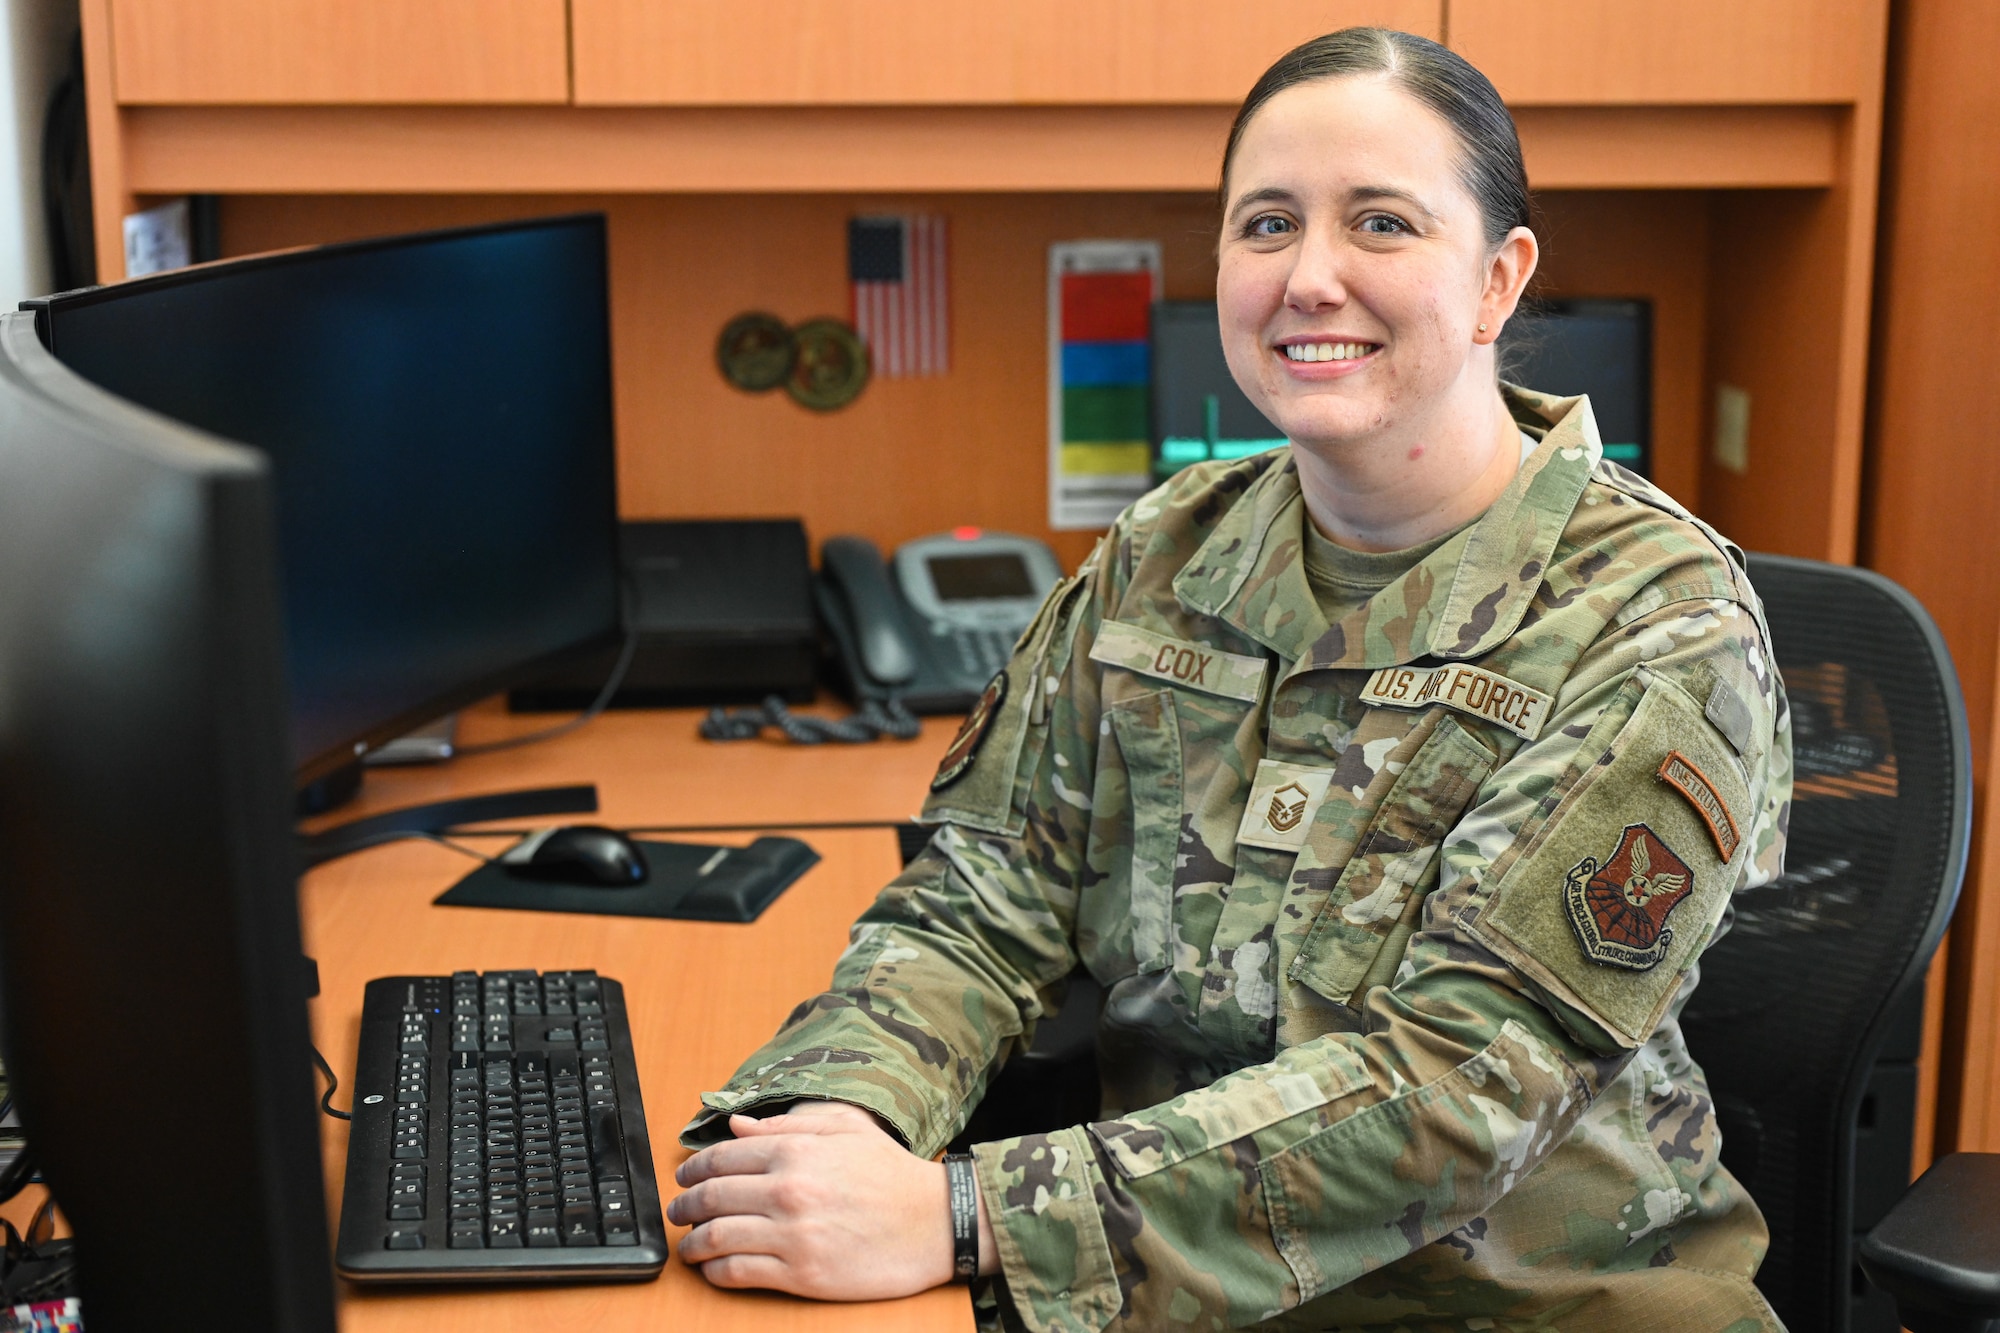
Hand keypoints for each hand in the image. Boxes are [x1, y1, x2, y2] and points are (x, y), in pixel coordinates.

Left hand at [668, 1101, 994, 1298]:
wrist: (935, 1222)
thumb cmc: (891, 1173)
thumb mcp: (844, 1128)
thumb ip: (787, 1125)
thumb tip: (738, 1126)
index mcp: (795, 1150)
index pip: (721, 1157)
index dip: (693, 1169)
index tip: (683, 1178)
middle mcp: (788, 1189)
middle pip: (711, 1198)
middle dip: (684, 1206)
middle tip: (676, 1212)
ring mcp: (793, 1234)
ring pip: (717, 1237)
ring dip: (692, 1242)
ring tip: (687, 1246)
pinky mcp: (802, 1272)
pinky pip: (739, 1272)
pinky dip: (715, 1271)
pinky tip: (713, 1269)